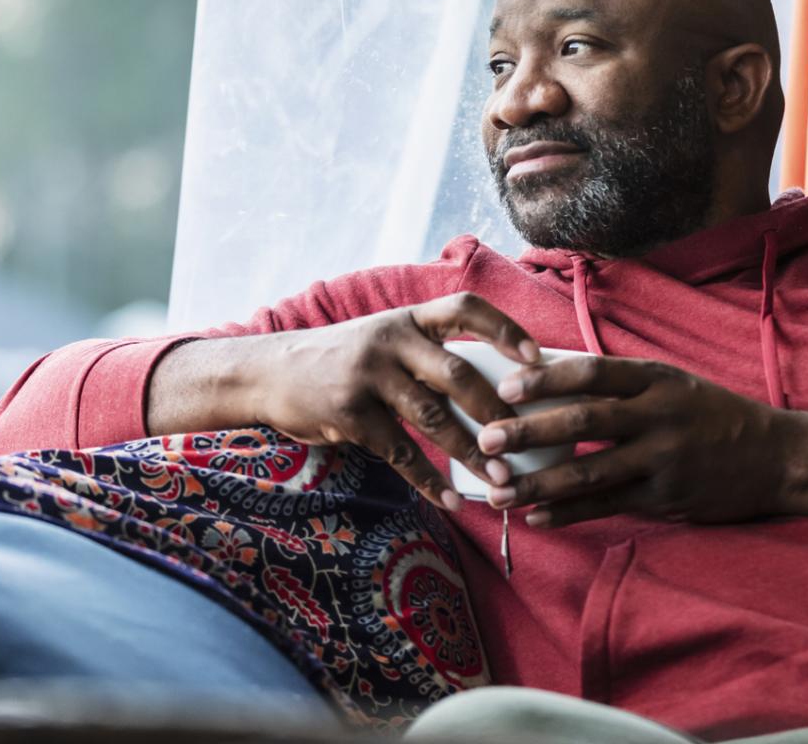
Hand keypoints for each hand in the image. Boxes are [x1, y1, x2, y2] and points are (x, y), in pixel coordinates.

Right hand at [239, 293, 537, 509]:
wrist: (269, 372)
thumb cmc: (344, 360)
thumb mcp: (385, 339)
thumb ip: (429, 353)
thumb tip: (497, 388)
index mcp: (408, 319)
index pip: (465, 309)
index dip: (505, 329)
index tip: (538, 357)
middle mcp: (391, 341)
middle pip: (457, 372)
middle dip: (497, 409)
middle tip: (530, 438)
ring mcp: (368, 377)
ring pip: (433, 418)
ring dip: (472, 453)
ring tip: (502, 480)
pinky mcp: (349, 415)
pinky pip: (399, 452)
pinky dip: (429, 480)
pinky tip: (452, 500)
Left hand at [472, 356, 799, 527]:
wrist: (778, 457)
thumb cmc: (716, 416)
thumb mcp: (677, 385)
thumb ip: (626, 385)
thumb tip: (557, 379)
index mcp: (658, 379)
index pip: (592, 373)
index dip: (546, 379)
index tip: (506, 386)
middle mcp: (659, 416)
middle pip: (583, 421)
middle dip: (528, 432)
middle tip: (484, 439)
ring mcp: (663, 459)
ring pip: (590, 472)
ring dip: (539, 483)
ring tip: (498, 492)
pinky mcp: (667, 497)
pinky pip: (609, 505)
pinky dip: (570, 513)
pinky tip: (537, 518)